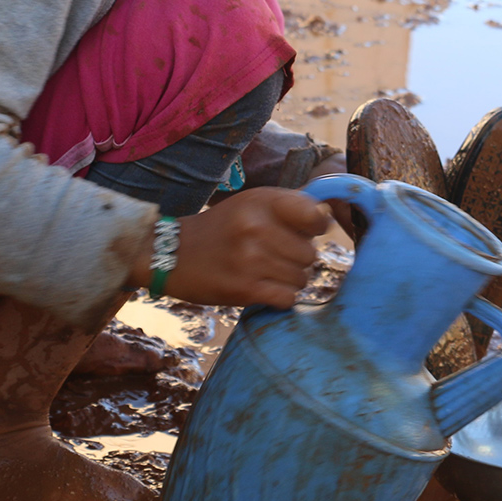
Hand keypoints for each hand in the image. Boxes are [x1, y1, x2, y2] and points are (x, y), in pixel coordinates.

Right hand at [159, 188, 330, 307]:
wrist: (172, 255)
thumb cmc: (221, 228)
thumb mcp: (251, 204)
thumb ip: (289, 206)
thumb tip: (329, 216)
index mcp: (262, 202)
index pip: (316, 216)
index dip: (316, 228)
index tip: (305, 232)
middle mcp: (257, 228)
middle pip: (311, 254)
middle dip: (298, 258)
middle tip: (274, 255)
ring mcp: (251, 260)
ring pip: (302, 278)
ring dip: (289, 279)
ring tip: (265, 271)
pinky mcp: (245, 289)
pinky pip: (287, 298)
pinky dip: (281, 297)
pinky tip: (263, 287)